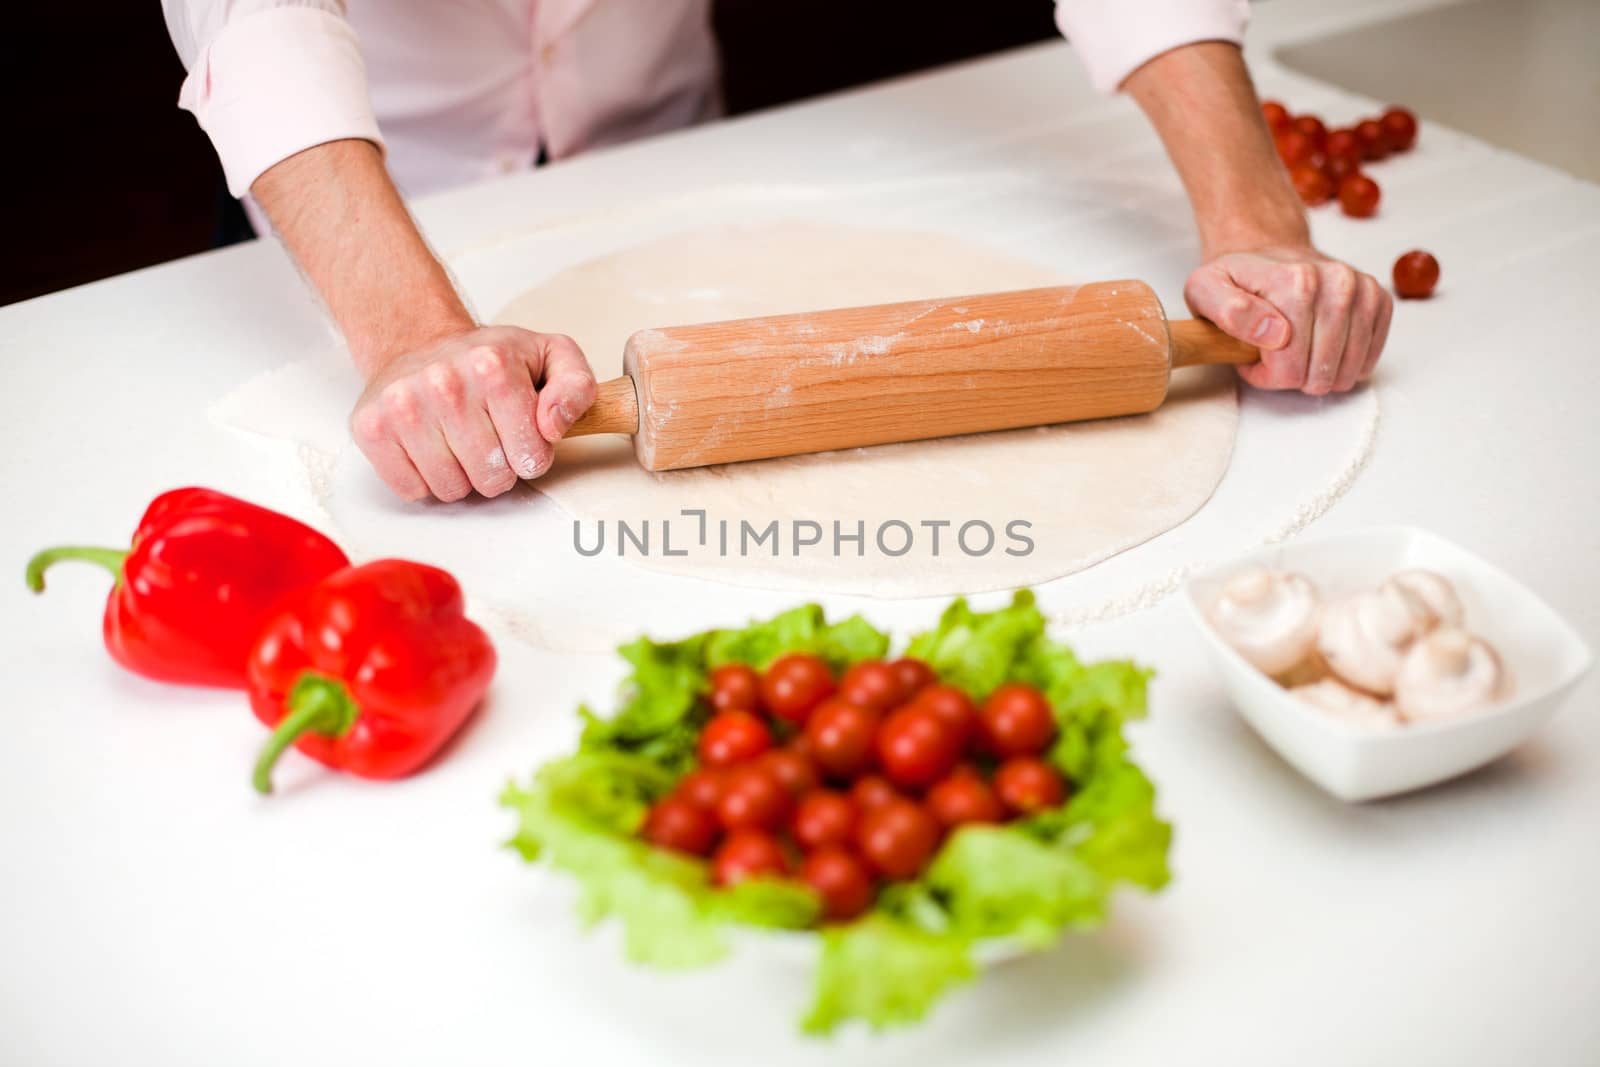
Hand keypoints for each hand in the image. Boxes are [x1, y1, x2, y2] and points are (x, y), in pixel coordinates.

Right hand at [349, 325, 596, 501]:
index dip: (532, 454)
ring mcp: (402, 404)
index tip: (522, 434)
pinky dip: (425, 480)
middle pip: (492, 477)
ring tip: (460, 442)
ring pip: (451, 489)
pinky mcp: (371, 426)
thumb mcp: (551, 358)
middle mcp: (443, 381)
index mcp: (493, 364)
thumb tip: (553, 425)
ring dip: (462, 476)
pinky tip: (430, 447)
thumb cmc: (491, 359)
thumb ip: (575, 388)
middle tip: (490, 439)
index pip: (531, 455)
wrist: (423, 341)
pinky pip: (412, 490)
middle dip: (499, 468)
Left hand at [1184, 246, 1391, 395]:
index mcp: (1296, 282)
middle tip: (1273, 355)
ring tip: (1296, 352)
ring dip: (1318, 374)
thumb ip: (1228, 312)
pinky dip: (1343, 366)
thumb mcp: (1206, 290)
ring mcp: (1362, 290)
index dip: (1264, 374)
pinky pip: (1367, 359)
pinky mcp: (1377, 301)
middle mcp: (1336, 282)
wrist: (1267, 253)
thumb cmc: (1237, 279)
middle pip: (1319, 372)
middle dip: (1291, 376)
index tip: (1251, 357)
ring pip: (1346, 372)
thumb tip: (1274, 334)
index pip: (1288, 368)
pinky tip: (1322, 350)